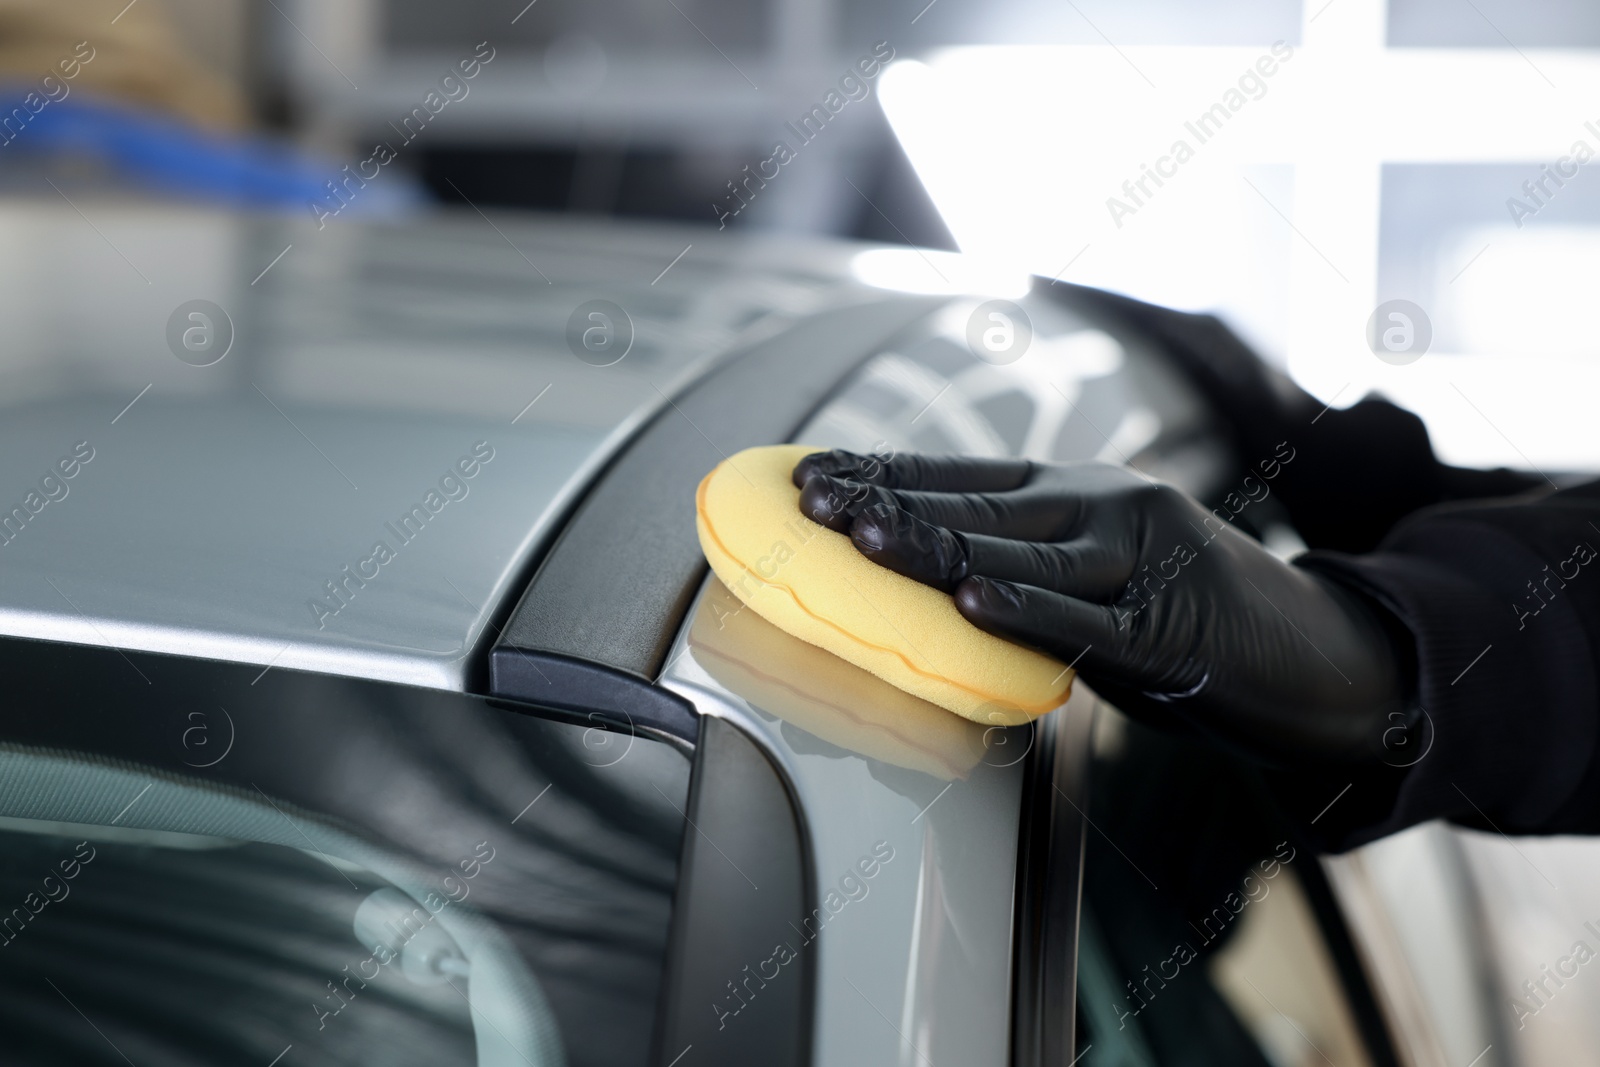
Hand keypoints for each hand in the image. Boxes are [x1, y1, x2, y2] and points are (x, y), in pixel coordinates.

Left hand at [793, 449, 1415, 765]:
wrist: (1321, 658)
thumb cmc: (1188, 621)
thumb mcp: (1097, 580)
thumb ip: (1024, 570)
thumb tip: (932, 585)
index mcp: (1081, 492)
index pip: (963, 475)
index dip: (884, 473)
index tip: (807, 474)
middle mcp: (1107, 507)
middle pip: (979, 504)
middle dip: (888, 501)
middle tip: (809, 501)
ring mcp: (1143, 563)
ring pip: (1024, 552)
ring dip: (939, 544)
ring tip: (865, 536)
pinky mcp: (1173, 630)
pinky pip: (1088, 624)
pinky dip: (1030, 613)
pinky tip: (974, 601)